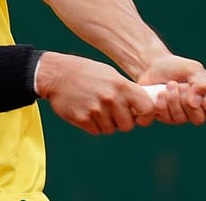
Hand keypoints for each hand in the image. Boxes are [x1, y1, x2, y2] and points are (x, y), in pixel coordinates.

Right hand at [35, 52, 155, 134]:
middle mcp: (111, 98)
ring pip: (111, 129)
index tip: (141, 117)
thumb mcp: (111, 75)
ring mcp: (96, 110)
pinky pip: (96, 131)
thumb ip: (127, 91)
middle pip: (128, 125)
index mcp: (122, 85)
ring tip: (97, 107)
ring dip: (106, 123)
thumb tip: (143, 108)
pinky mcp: (83, 119)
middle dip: (122, 122)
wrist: (58, 74)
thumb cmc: (87, 73)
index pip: (147, 108)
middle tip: (113, 112)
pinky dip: (94, 125)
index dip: (147, 116)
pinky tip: (87, 110)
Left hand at [138, 55, 205, 124]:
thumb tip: (196, 103)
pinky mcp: (167, 116)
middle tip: (182, 86)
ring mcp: (182, 114)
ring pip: (181, 119)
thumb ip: (200, 83)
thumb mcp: (193, 68)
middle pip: (200, 119)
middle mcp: (199, 108)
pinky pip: (167, 119)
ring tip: (169, 85)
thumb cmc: (176, 67)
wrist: (152, 67)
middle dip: (187, 102)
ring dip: (173, 100)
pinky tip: (160, 94)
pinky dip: (163, 105)